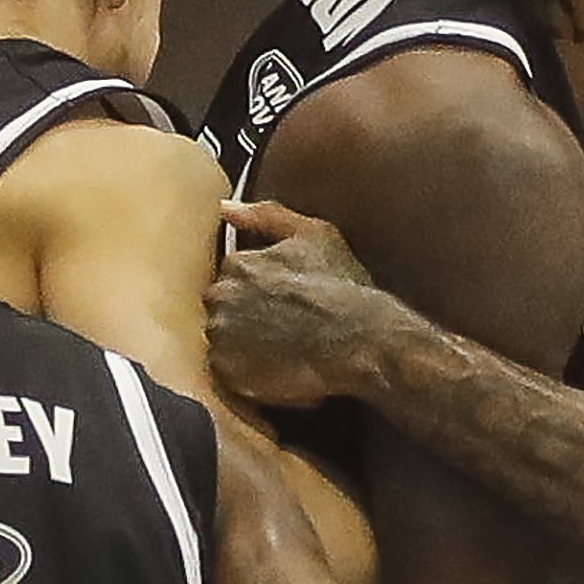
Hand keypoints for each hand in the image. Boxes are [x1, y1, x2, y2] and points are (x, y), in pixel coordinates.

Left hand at [208, 201, 391, 407]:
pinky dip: (247, 374)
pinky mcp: (229, 373)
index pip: (231, 276)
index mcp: (237, 263)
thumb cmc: (342, 290)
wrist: (361, 342)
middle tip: (282, 328)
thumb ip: (265, 216)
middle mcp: (222, 297)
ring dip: (244, 346)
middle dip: (245, 316)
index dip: (258, 290)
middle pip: (222, 307)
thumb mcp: (314, 235)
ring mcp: (223, 337)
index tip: (280, 301)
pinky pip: (228, 375)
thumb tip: (225, 208)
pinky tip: (278, 370)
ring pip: (223, 340)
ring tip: (282, 351)